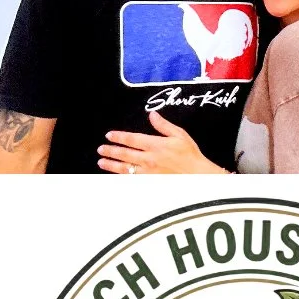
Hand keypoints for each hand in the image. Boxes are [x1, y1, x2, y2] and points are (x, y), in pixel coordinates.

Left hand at [97, 111, 225, 174]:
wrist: (198, 176)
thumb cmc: (190, 156)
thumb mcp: (179, 135)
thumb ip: (163, 125)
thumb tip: (152, 115)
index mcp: (155, 145)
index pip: (132, 139)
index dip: (119, 137)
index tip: (109, 135)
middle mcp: (149, 159)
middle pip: (125, 154)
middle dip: (111, 151)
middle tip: (101, 149)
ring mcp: (149, 173)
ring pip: (125, 169)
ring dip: (112, 165)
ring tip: (102, 163)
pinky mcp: (150, 183)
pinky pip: (132, 180)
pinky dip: (122, 178)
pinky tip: (116, 176)